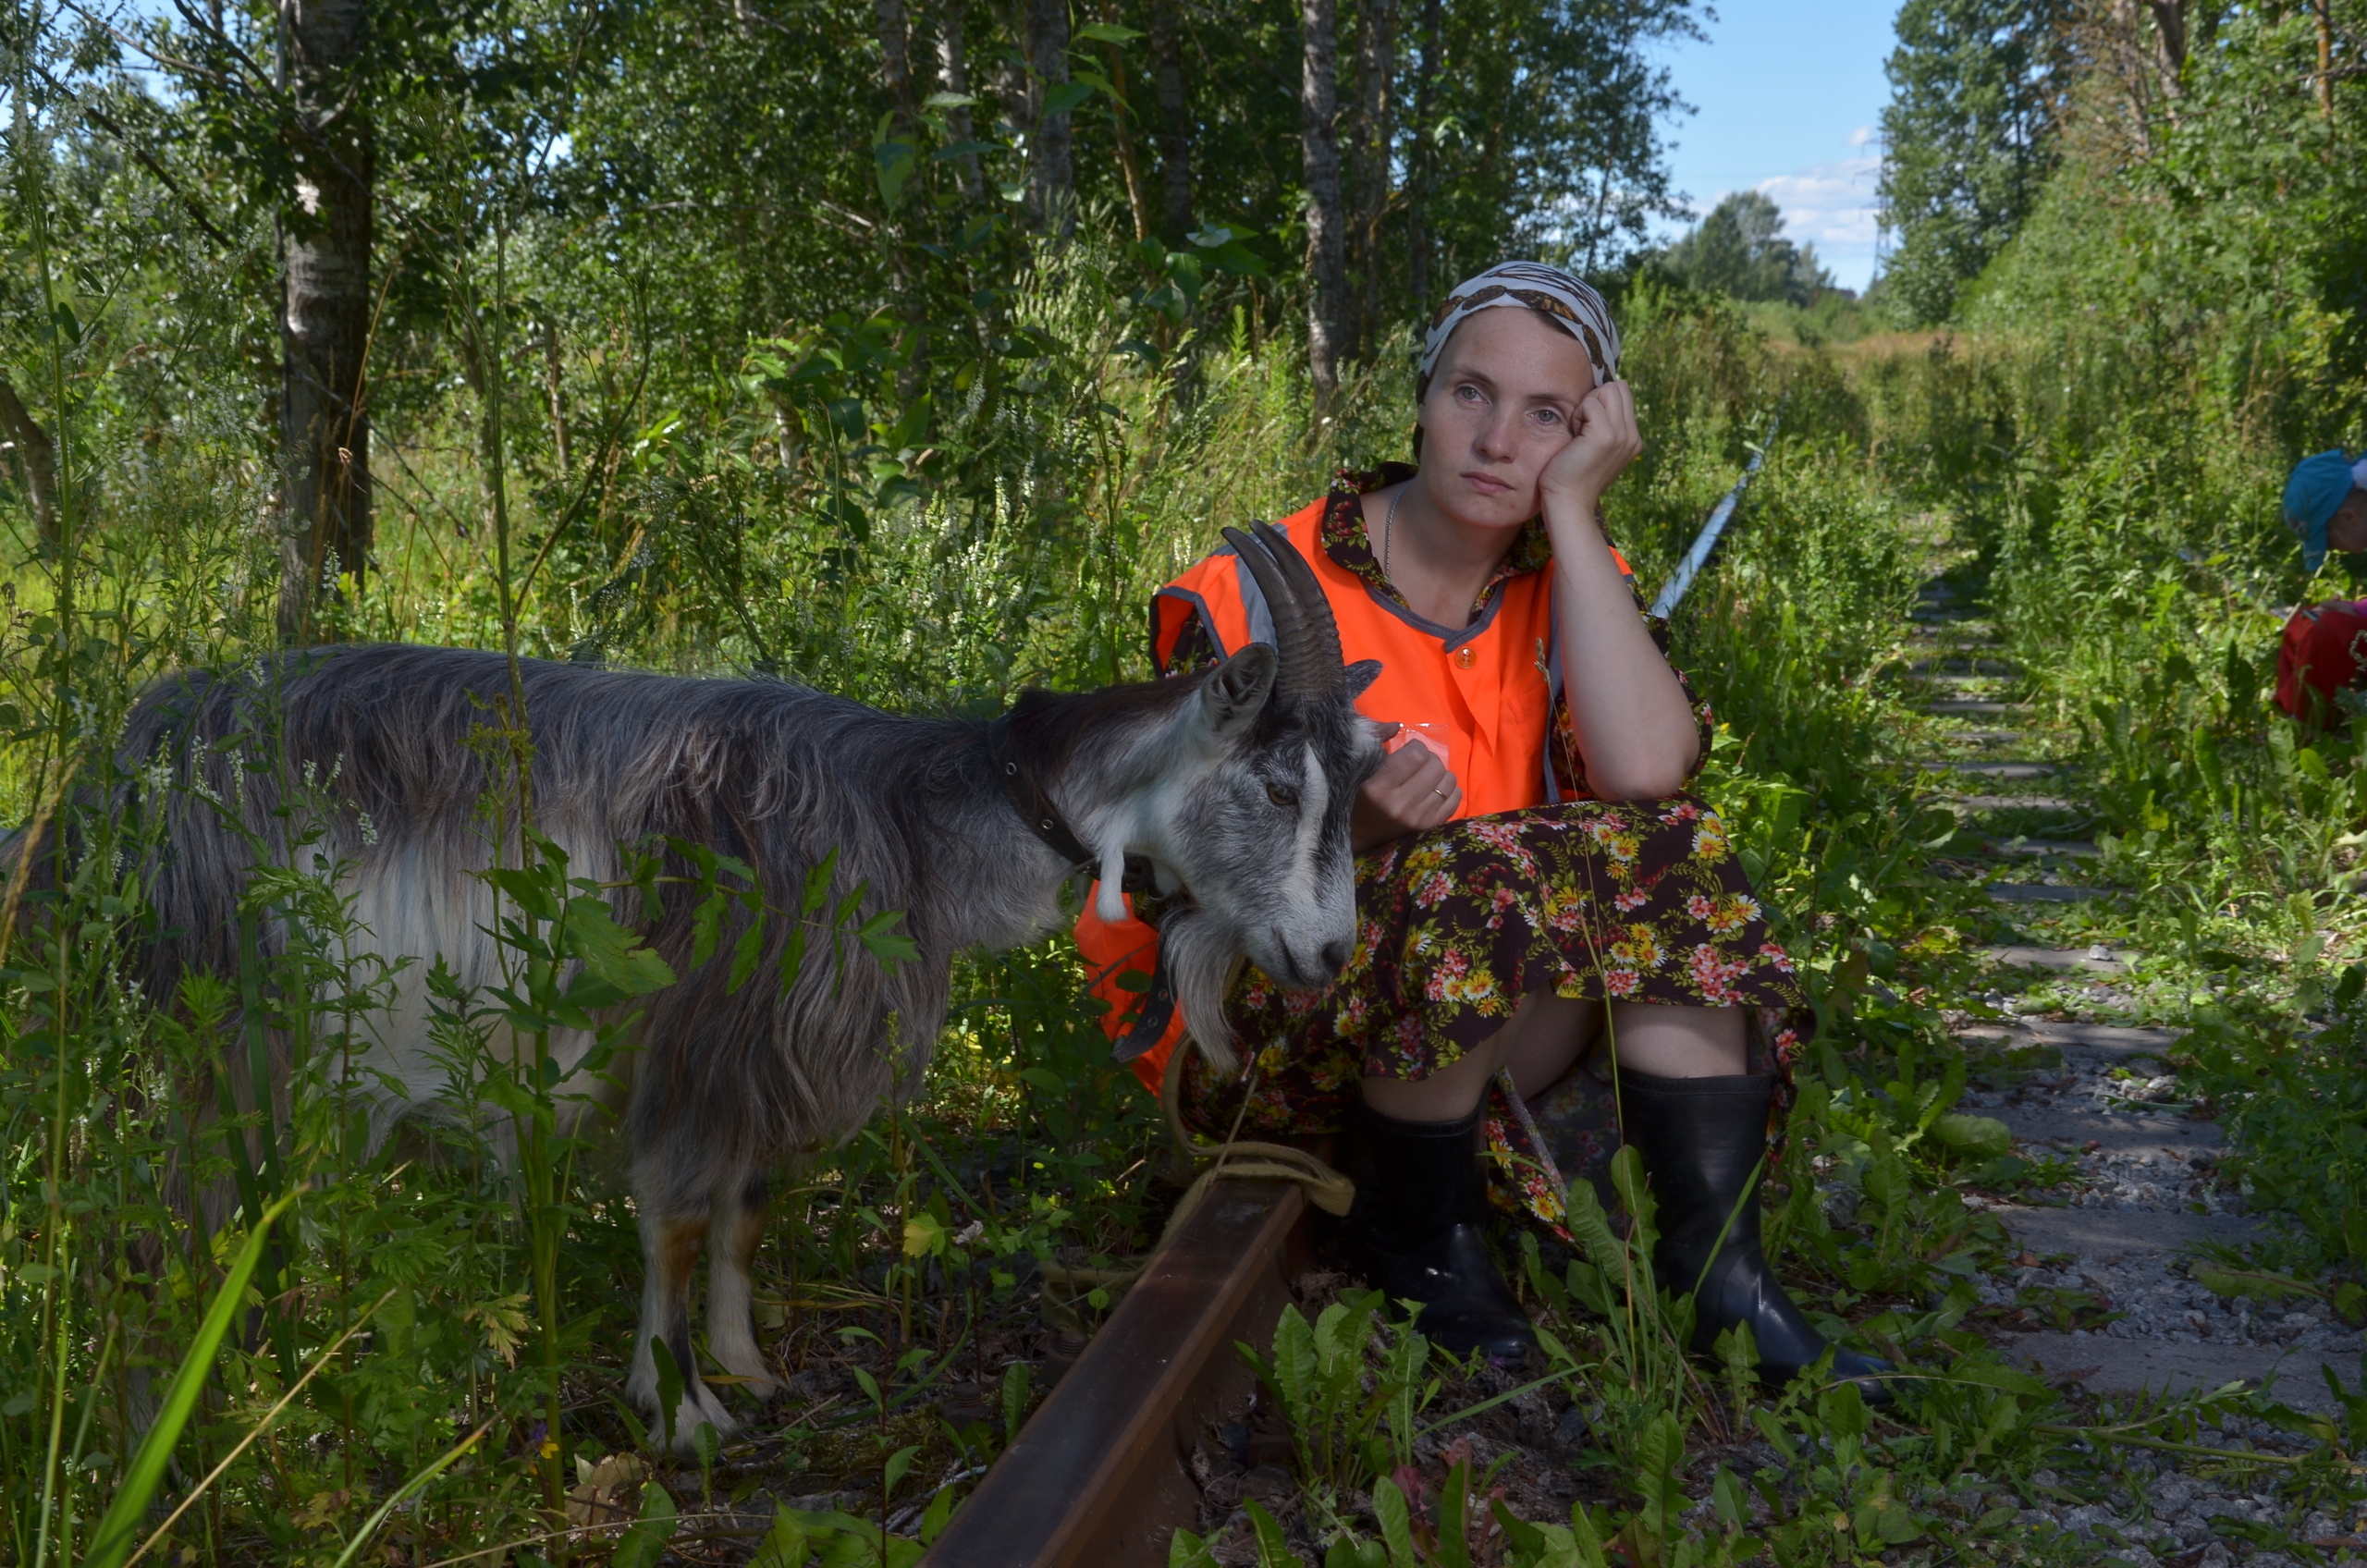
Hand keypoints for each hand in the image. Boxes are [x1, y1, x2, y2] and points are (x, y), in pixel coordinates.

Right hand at [1352, 727, 1462, 853]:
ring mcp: (1418, 819)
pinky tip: (1434, 791)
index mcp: (1378, 788)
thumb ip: (1376, 741)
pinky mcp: (1430, 828)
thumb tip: (1397, 725)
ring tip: (1426, 778)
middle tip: (1418, 765)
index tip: (1408, 752)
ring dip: (1440, 774)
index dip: (1416, 747)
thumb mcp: (1360, 769)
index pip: (1415, 754)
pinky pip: (1456, 798)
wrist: (1359, 837)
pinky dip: (1449, 790)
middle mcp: (1400, 805)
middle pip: (1434, 766)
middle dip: (1429, 759)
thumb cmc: (1357, 797)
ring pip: (1448, 780)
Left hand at [1540, 381, 1640, 508]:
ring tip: (1579, 432)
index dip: (1600, 402)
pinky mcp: (1606, 436)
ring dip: (1587, 406)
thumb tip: (1597, 397)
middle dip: (1595, 400)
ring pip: (1608, 390)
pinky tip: (1574, 437)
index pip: (1623, 394)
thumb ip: (1604, 426)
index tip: (1587, 428)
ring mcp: (1622, 435)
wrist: (1567, 501)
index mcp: (1632, 439)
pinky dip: (1578, 414)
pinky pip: (1591, 402)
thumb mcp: (1595, 448)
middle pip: (1618, 387)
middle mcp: (1632, 436)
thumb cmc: (1571, 475)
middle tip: (1582, 427)